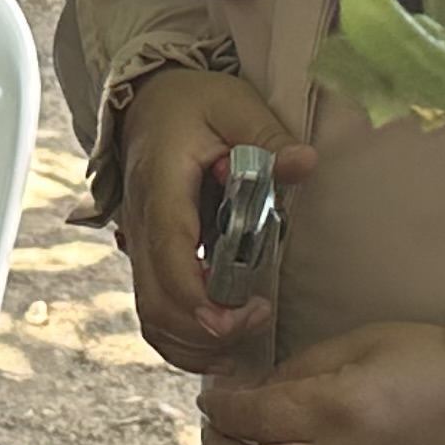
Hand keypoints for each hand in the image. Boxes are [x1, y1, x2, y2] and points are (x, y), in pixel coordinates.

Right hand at [115, 70, 311, 372]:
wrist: (148, 101)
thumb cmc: (192, 102)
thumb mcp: (234, 104)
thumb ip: (268, 136)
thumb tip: (305, 163)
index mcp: (162, 190)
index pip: (170, 258)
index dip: (199, 300)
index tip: (239, 317)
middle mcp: (142, 226)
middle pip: (156, 304)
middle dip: (204, 332)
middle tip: (256, 324)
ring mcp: (140, 246)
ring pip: (151, 317)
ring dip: (192, 344)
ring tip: (242, 343)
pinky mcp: (149, 258)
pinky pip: (155, 311)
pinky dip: (182, 337)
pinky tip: (221, 340)